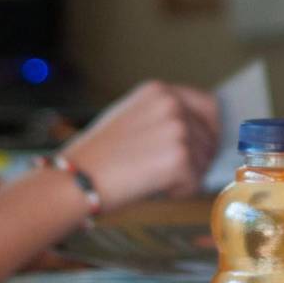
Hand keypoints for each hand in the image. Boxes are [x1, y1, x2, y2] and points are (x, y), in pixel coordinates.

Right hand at [63, 80, 218, 207]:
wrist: (74, 178)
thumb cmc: (96, 156)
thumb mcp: (131, 118)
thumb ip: (163, 118)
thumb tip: (196, 133)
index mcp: (159, 91)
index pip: (208, 105)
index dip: (209, 130)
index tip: (204, 148)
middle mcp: (172, 104)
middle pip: (209, 137)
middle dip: (197, 159)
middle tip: (175, 174)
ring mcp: (178, 129)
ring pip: (203, 161)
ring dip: (185, 176)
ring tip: (151, 178)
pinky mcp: (179, 158)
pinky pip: (194, 182)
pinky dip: (178, 192)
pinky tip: (153, 187)